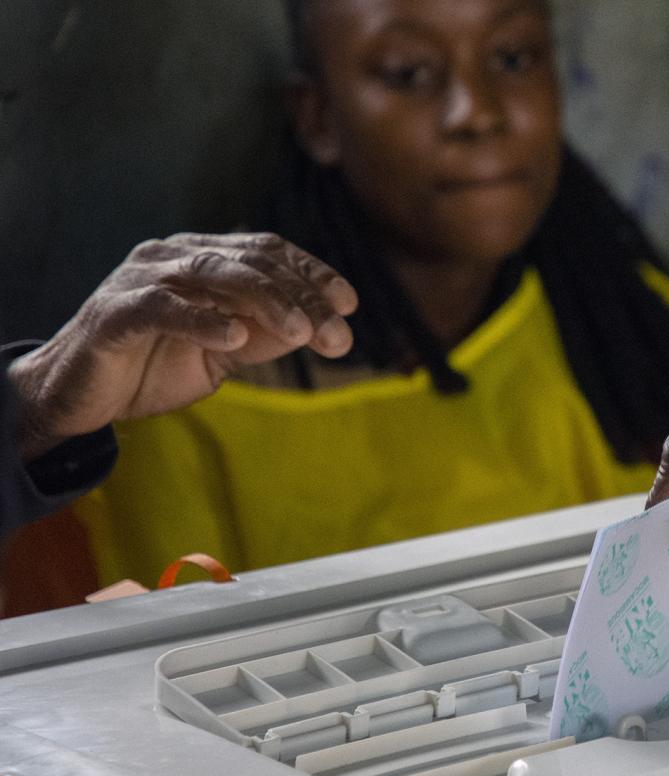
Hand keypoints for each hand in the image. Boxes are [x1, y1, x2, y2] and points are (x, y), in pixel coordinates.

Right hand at [8, 233, 357, 458]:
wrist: (82, 396)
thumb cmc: (156, 366)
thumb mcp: (225, 351)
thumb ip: (266, 335)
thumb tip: (321, 328)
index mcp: (202, 257)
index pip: (268, 250)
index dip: (312, 271)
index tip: (349, 302)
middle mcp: (173, 255)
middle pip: (250, 261)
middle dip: (301, 296)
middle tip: (336, 333)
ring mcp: (141, 278)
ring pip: (213, 272)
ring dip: (265, 301)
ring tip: (301, 332)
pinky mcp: (114, 312)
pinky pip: (163, 307)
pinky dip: (202, 319)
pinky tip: (234, 337)